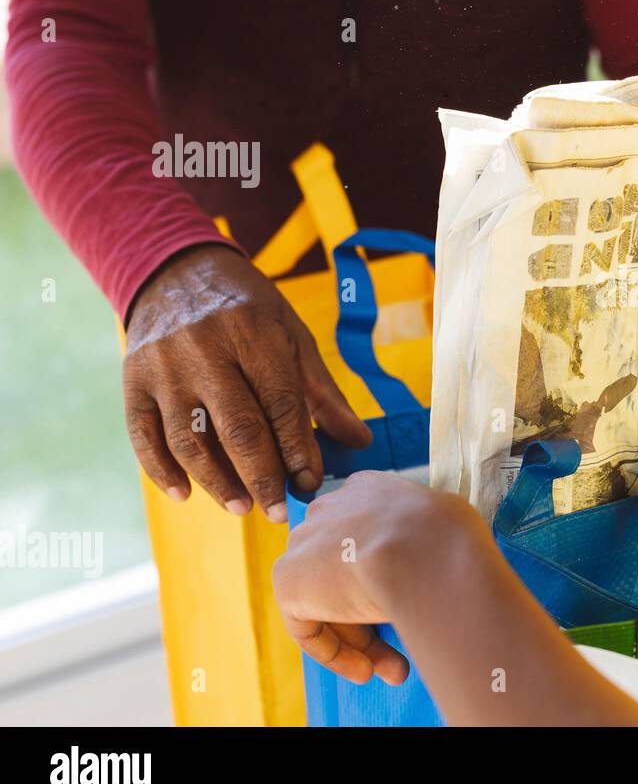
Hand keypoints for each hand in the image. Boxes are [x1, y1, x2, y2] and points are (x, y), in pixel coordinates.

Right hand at [122, 244, 371, 520]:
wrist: (177, 271)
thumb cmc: (248, 310)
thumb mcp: (292, 335)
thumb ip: (322, 392)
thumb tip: (358, 442)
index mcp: (253, 334)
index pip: (280, 404)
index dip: (298, 449)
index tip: (311, 482)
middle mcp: (204, 350)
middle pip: (237, 427)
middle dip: (263, 476)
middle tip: (281, 512)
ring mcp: (163, 367)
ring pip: (189, 439)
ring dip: (217, 481)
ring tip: (243, 508)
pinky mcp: (132, 380)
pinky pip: (143, 435)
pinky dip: (162, 471)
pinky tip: (187, 495)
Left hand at [272, 471, 482, 684]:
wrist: (423, 551)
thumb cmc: (450, 537)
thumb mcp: (446, 522)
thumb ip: (426, 536)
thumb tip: (435, 558)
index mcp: (368, 489)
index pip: (366, 536)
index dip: (388, 576)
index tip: (410, 601)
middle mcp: (330, 509)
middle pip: (344, 571)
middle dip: (373, 616)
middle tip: (403, 649)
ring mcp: (304, 542)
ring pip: (329, 601)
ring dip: (362, 640)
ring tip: (394, 669)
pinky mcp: (288, 579)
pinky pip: (308, 626)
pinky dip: (336, 653)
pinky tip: (366, 668)